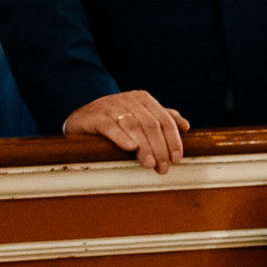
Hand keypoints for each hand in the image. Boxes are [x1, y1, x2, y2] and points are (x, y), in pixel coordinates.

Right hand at [63, 89, 189, 173]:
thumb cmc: (114, 121)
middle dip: (160, 148)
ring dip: (144, 147)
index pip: (164, 120)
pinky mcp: (94, 115)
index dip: (173, 141)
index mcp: (143, 99)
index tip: (176, 159)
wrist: (81, 120)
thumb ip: (161, 119)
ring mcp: (110, 105)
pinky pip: (110, 126)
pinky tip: (130, 148)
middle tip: (163, 167)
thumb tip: (185, 126)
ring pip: (133, 126)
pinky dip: (121, 137)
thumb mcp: (139, 117)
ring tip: (149, 164)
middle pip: (150, 124)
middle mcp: (128, 99)